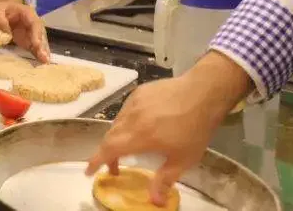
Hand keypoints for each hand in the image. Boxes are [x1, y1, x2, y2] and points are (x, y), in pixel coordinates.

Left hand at [0, 0, 48, 62]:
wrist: (5, 11)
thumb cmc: (2, 9)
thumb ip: (0, 19)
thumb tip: (6, 34)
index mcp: (28, 13)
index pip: (35, 23)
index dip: (36, 34)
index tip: (36, 44)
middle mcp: (34, 23)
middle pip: (41, 34)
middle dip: (42, 46)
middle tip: (44, 57)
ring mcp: (33, 33)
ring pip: (40, 42)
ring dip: (43, 52)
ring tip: (45, 62)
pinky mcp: (30, 41)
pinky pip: (36, 48)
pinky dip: (39, 55)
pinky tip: (42, 62)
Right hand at [86, 52, 251, 204]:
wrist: (203, 92)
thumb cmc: (195, 128)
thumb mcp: (183, 159)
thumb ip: (165, 179)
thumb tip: (155, 201)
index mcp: (140, 136)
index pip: (109, 150)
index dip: (96, 161)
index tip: (89, 171)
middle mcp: (131, 118)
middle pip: (109, 137)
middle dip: (107, 154)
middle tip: (115, 167)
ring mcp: (133, 103)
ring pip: (117, 123)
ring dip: (117, 138)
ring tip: (129, 147)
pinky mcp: (139, 93)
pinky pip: (126, 111)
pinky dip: (126, 122)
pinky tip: (140, 125)